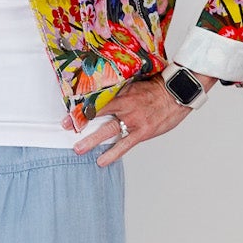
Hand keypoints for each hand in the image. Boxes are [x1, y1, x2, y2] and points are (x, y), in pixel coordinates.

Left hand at [69, 70, 215, 166]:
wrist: (178, 92)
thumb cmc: (158, 86)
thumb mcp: (136, 82)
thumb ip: (121, 88)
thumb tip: (105, 87)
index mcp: (122, 92)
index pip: (97, 99)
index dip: (82, 104)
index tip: (69, 108)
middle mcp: (125, 106)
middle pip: (98, 114)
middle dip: (80, 121)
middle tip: (64, 127)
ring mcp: (133, 120)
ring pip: (108, 131)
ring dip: (91, 141)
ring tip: (78, 149)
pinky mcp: (142, 131)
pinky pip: (125, 144)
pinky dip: (113, 154)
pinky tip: (101, 161)